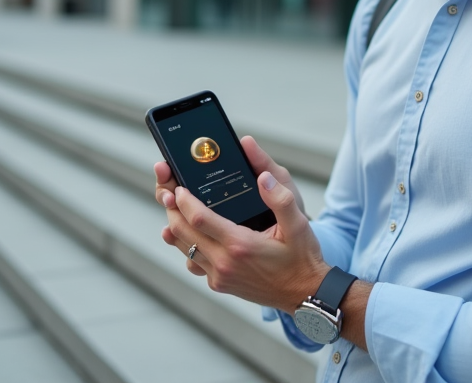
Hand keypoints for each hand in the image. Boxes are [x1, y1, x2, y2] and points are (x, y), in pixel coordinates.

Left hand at [154, 139, 325, 311]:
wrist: (304, 294)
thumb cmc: (301, 259)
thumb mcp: (298, 225)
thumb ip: (280, 198)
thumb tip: (263, 178)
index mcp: (240, 245)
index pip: (199, 218)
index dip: (184, 200)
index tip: (179, 186)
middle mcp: (224, 263)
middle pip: (182, 232)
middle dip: (172, 209)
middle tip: (167, 192)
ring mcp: (219, 276)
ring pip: (183, 248)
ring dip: (174, 227)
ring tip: (172, 208)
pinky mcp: (218, 284)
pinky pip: (193, 262)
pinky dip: (186, 245)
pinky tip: (188, 233)